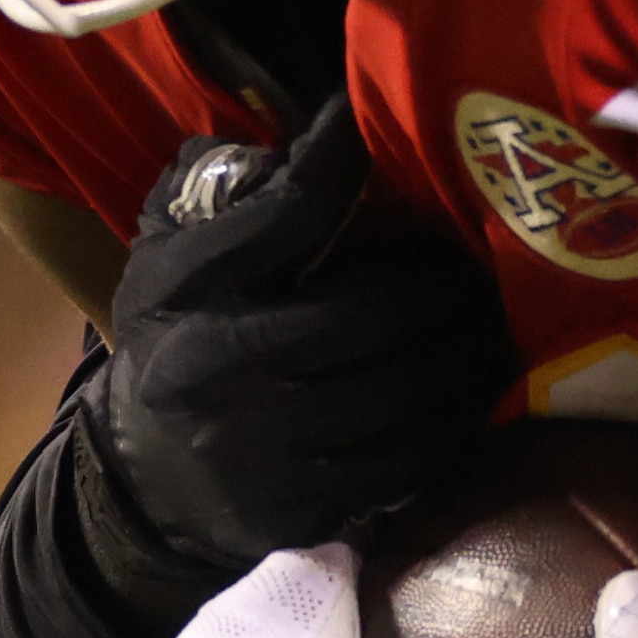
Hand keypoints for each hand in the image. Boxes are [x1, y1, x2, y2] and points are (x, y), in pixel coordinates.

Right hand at [101, 99, 515, 562]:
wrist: (139, 474)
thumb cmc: (179, 336)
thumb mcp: (170, 255)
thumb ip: (224, 187)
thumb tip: (317, 133)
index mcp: (182, 290)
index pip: (288, 213)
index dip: (345, 161)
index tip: (380, 129)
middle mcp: (215, 368)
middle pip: (369, 316)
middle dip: (443, 286)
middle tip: (483, 264)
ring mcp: (256, 449)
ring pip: (399, 395)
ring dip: (465, 355)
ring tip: (499, 325)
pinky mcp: (295, 509)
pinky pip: (403, 462)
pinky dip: (451, 424)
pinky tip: (473, 391)